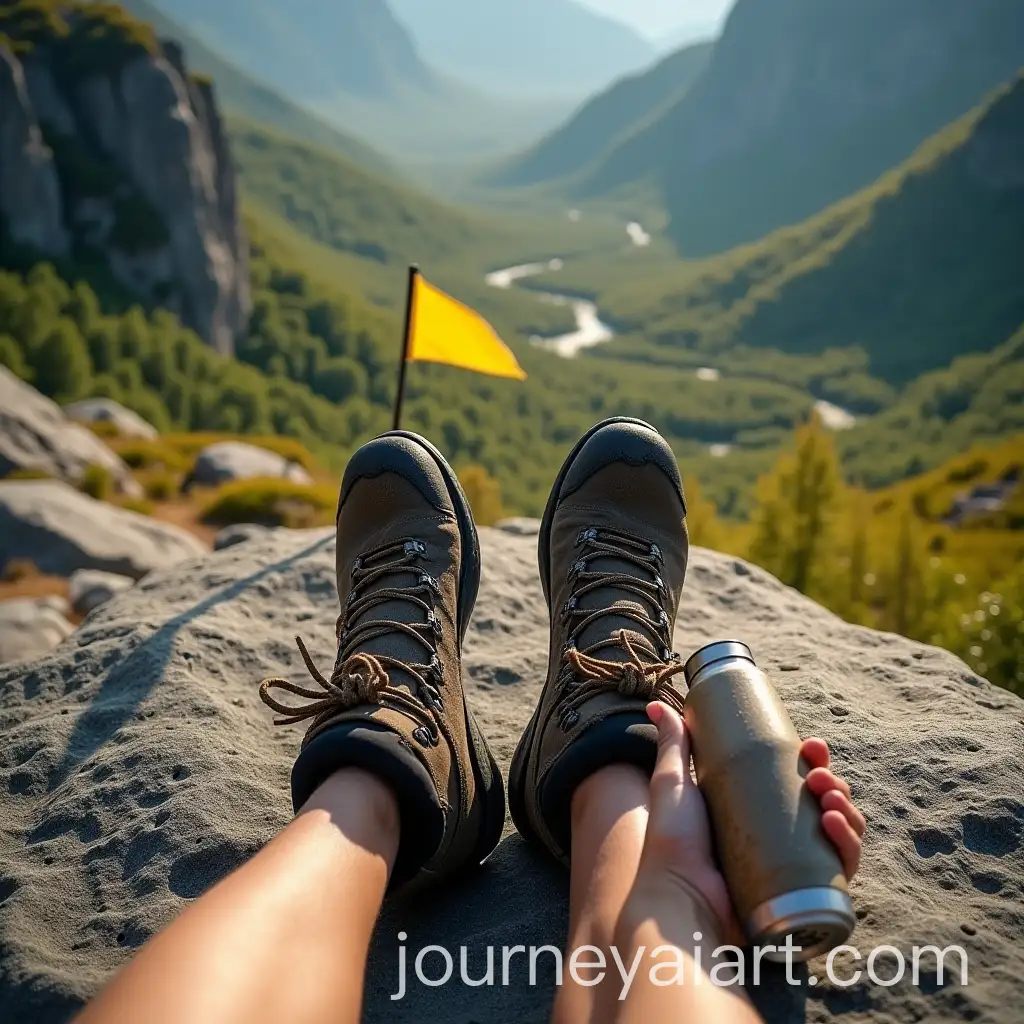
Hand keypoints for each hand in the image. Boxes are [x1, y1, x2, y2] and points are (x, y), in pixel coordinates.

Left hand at [638, 701, 865, 936]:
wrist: (678, 894)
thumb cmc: (673, 841)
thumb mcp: (674, 782)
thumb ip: (671, 742)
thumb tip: (655, 703)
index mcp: (755, 811)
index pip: (797, 781)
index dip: (813, 762)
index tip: (813, 745)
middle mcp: (778, 839)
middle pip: (824, 806)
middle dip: (833, 785)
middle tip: (820, 776)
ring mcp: (792, 868)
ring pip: (839, 835)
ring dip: (848, 812)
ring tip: (830, 800)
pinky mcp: (804, 895)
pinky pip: (840, 872)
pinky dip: (848, 847)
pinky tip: (837, 826)